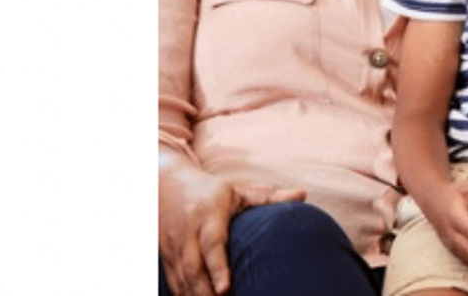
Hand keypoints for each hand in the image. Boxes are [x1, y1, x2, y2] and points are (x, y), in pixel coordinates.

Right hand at [159, 165, 305, 295]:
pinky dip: (182, 293)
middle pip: (193, 267)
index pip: (212, 244)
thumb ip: (268, 196)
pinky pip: (172, 278)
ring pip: (181, 276)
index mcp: (207, 214)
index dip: (217, 268)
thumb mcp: (239, 190)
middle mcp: (187, 231)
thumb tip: (302, 194)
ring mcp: (173, 244)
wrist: (165, 184)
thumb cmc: (211, 191)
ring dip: (194, 295)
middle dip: (205, 290)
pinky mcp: (165, 254)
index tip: (226, 288)